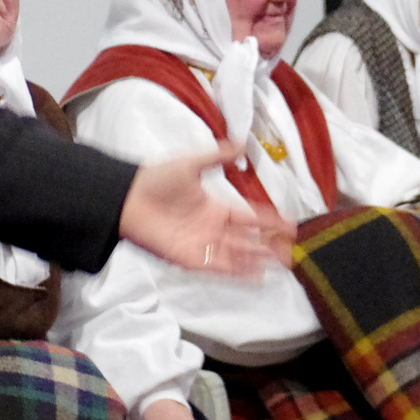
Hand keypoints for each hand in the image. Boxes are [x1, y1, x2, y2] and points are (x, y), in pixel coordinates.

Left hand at [121, 142, 295, 276]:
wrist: (126, 199)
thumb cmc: (155, 180)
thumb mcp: (191, 163)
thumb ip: (218, 156)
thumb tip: (244, 143)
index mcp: (215, 207)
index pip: (250, 216)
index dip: (270, 221)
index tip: (291, 225)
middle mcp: (212, 228)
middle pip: (248, 240)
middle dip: (271, 245)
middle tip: (293, 251)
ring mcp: (203, 245)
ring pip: (238, 255)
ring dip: (259, 260)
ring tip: (282, 264)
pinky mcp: (190, 259)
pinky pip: (219, 267)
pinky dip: (238, 272)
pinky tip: (257, 275)